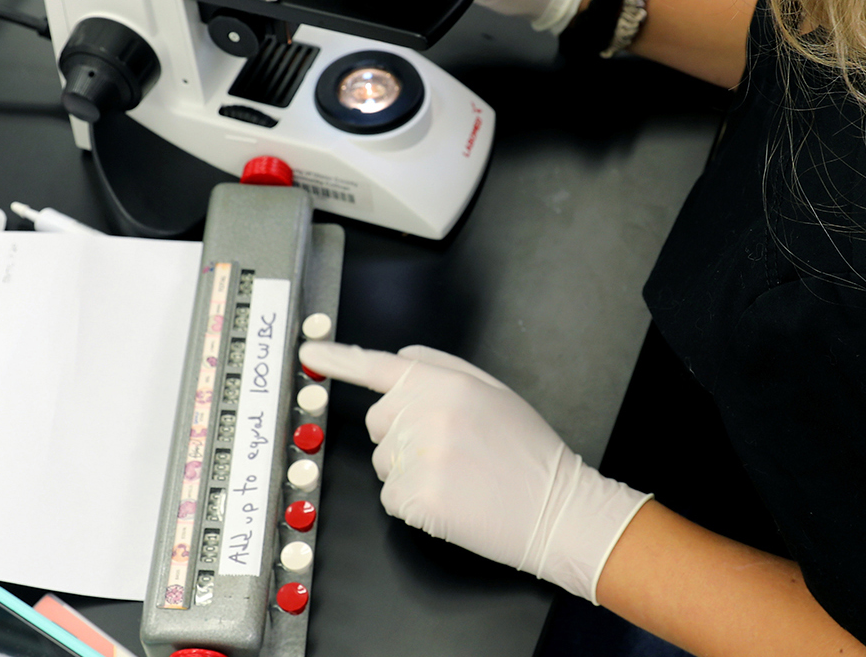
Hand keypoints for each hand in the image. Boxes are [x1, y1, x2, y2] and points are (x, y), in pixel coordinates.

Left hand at [298, 341, 650, 602]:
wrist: (557, 509)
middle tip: (446, 450)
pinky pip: (390, 497)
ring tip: (456, 477)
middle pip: (376, 420)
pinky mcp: (415, 498)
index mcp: (447, 385)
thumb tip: (398, 358)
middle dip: (399, 434)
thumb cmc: (529, 453)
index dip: (339, 359)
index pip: (379, 366)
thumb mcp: (495, 394)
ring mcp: (418, 458)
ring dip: (407, 471)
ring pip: (382, 462)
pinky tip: (450, 500)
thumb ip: (444, 368)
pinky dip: (412, 503)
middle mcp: (427, 415)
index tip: (308, 355)